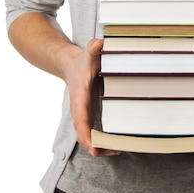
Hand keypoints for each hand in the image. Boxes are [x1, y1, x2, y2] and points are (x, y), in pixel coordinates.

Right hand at [63, 38, 120, 156]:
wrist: (72, 66)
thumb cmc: (83, 61)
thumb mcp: (89, 53)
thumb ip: (93, 48)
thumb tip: (99, 43)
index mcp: (79, 98)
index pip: (80, 121)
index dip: (86, 135)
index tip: (94, 147)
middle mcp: (80, 112)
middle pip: (84, 137)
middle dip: (97, 147)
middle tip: (116, 149)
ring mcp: (84, 116)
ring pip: (89, 140)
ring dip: (102, 148)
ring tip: (120, 148)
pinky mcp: (90, 117)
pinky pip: (94, 136)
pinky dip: (103, 143)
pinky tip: (118, 144)